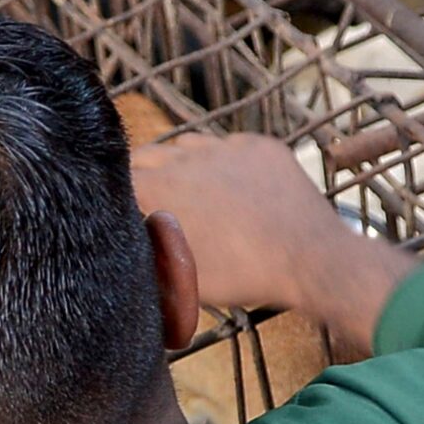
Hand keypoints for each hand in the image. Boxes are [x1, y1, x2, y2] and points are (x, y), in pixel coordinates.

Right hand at [129, 133, 342, 313]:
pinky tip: (232, 188)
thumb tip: (133, 242)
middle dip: (143, 175)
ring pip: (186, 145)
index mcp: (159, 189)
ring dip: (180, 164)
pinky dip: (222, 162)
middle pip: (148, 155)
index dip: (115, 193)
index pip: (119, 178)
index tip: (119, 207)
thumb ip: (148, 253)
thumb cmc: (241, 275)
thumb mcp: (179, 278)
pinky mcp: (259, 145)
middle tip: (150, 199)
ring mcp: (225, 146)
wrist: (309, 256)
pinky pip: (228, 145)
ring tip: (191, 191)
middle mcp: (186, 158)